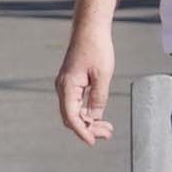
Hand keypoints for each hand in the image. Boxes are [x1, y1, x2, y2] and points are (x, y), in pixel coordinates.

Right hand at [55, 23, 116, 145]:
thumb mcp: (102, 75)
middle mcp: (63, 87)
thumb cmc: (97, 48)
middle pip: (72, 117)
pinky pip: (77, 103)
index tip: (93, 142)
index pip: (71, 117)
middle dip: (88, 128)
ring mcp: (66, 85)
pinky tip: (100, 117)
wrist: (90, 29)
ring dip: (89, 121)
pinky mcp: (72, 82)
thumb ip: (98, 98)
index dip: (82, 131)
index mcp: (67, 86)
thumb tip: (94, 118)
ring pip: (75, 111)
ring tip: (108, 129)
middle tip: (108, 134)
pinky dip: (88, 111)